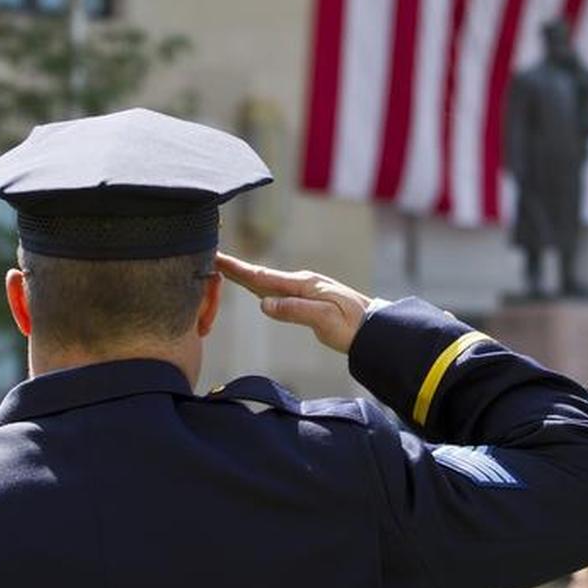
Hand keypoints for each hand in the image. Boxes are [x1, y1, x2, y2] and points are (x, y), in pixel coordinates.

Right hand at [216, 252, 372, 353]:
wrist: (376, 328)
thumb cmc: (352, 325)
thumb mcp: (323, 319)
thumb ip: (293, 310)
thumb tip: (263, 305)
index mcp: (303, 284)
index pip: (263, 277)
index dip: (238, 270)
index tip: (217, 259)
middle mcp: (301, 283)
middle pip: (261, 276)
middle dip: (236, 268)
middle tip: (212, 259)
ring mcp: (305, 290)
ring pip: (268, 282)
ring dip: (246, 276)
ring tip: (225, 270)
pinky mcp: (308, 299)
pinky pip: (277, 290)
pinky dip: (260, 286)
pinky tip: (254, 287)